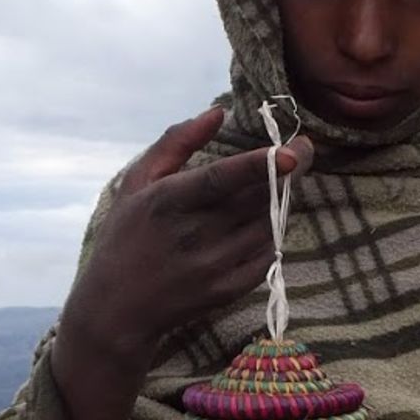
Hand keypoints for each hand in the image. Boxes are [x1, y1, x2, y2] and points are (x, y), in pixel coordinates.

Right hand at [60, 109, 312, 374]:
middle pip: (256, 199)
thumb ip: (177, 142)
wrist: (117, 308)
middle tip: (302, 149)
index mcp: (168, 202)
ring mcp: (214, 266)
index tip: (292, 153)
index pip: (221, 180)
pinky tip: (264, 219)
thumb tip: (217, 111)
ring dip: (281, 200)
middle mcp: (194, 235)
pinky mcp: (229, 289)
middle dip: (289, 171)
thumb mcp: (138, 182)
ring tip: (279, 183)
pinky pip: (268, 253)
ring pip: (268, 224)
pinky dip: (273, 232)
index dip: (258, 166)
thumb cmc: (127, 234)